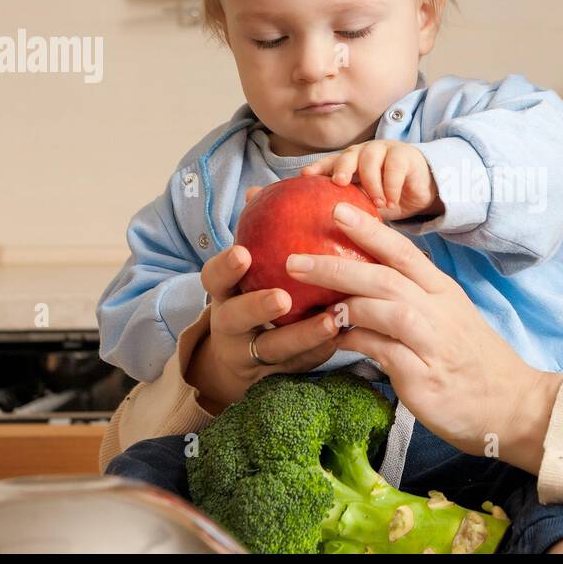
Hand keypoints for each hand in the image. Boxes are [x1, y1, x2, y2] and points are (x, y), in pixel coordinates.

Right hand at [185, 187, 341, 409]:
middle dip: (256, 307)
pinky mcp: (281, 374)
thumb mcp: (250, 267)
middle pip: (234, 319)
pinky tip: (349, 334)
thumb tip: (257, 189)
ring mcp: (253, 355)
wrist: (242, 358)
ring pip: (273, 349)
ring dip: (301, 336)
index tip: (243, 252)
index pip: (213, 279)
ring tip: (330, 321)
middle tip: (282, 297)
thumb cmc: (253, 292)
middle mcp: (231, 326)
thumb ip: (256, 232)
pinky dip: (323, 350)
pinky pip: (302, 364)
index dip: (224, 267)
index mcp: (224, 294)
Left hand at [282, 201, 562, 471]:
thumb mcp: (448, 321)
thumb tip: (367, 288)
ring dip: (343, 300)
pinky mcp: (423, 376)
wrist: (514, 406)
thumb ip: (413, 301)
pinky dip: (354, 341)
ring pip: (385, 308)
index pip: (404, 252)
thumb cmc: (474, 363)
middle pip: (385, 276)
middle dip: (337, 263)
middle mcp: (439, 311)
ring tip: (306, 298)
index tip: (336, 209)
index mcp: (443, 292)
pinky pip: (381, 351)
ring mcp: (432, 342)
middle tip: (295, 257)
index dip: (369, 229)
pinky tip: (331, 339)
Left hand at [302, 140, 441, 221]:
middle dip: (342, 167)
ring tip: (377, 204)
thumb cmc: (387, 198)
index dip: (318, 167)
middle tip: (340, 183)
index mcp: (350, 164)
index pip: (330, 162)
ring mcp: (384, 151)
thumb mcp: (365, 206)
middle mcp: (363, 154)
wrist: (420, 190)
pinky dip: (391, 185)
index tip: (305, 177)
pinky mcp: (405, 155)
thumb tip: (326, 233)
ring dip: (371, 182)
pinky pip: (394, 166)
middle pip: (348, 155)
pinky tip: (392, 202)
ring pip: (370, 158)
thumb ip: (348, 211)